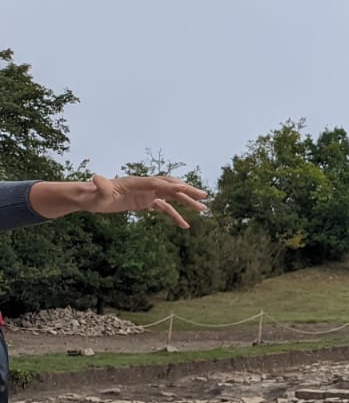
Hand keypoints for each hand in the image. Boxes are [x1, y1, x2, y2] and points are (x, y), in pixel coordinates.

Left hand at [79, 175, 209, 227]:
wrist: (90, 198)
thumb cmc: (92, 196)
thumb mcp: (96, 194)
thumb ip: (99, 187)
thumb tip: (96, 178)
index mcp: (136, 183)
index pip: (157, 183)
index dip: (171, 186)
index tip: (186, 188)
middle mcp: (144, 186)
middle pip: (170, 186)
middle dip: (187, 191)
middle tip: (204, 196)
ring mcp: (146, 194)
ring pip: (172, 196)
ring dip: (187, 201)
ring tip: (203, 209)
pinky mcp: (145, 202)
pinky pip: (164, 208)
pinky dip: (175, 215)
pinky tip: (184, 225)